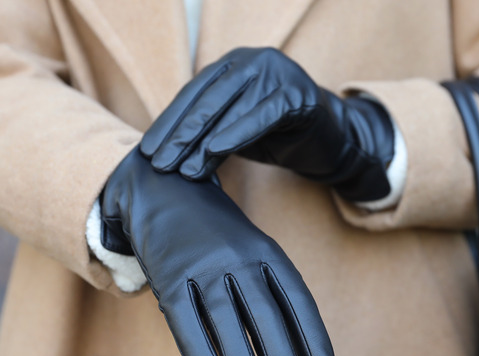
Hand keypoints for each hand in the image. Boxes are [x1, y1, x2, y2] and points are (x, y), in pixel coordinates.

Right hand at [99, 147, 337, 355]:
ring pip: (227, 322)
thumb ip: (269, 294)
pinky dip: (198, 348)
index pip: (297, 300)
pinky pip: (184, 317)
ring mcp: (203, 266)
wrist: (166, 188)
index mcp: (266, 253)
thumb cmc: (217, 236)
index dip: (313, 340)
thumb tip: (293, 355)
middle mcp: (238, 259)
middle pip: (266, 316)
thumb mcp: (251, 252)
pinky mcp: (169, 275)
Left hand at [140, 47, 394, 202]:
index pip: (193, 94)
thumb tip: (162, 152)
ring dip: (203, 142)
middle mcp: (253, 61)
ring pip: (231, 108)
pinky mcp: (298, 94)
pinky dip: (236, 133)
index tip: (147, 151)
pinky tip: (214, 152)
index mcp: (233, 65)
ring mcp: (278, 73)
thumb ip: (205, 130)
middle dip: (180, 134)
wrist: (331, 141)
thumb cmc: (277, 135)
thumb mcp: (234, 130)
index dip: (168, 122)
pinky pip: (261, 115)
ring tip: (184, 170)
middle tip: (159, 163)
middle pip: (207, 100)